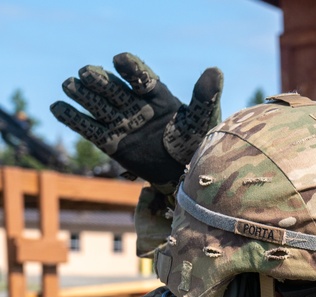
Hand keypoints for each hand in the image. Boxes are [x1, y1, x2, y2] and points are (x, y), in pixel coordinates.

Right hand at [50, 52, 221, 189]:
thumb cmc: (197, 142)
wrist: (186, 174)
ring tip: (70, 84)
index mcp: (156, 95)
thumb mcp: (203, 119)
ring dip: (82, 94)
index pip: (140, 77)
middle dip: (100, 80)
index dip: (130, 68)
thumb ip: (204, 96)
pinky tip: (58, 107)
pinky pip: (88, 129)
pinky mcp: (111, 142)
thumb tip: (215, 72)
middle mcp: (134, 105)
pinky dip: (72, 119)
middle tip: (88, 73)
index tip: (120, 60)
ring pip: (97, 105)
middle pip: (113, 88)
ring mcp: (121, 122)